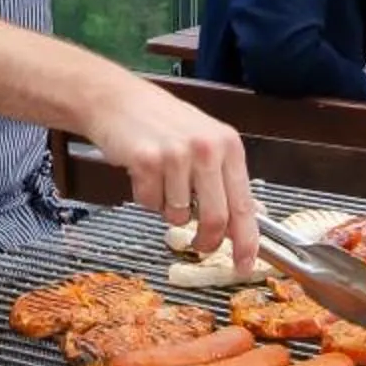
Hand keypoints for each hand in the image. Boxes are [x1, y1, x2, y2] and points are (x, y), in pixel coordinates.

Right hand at [85, 78, 258, 268]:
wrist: (118, 100)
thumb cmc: (162, 122)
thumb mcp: (205, 141)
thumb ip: (225, 179)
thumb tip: (247, 217)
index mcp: (228, 145)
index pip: (244, 205)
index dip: (246, 241)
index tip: (246, 265)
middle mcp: (207, 149)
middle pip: (215, 219)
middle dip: (207, 241)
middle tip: (199, 244)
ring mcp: (177, 155)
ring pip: (178, 215)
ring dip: (169, 209)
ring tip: (162, 180)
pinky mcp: (147, 161)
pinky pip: (150, 204)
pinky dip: (146, 197)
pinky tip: (144, 172)